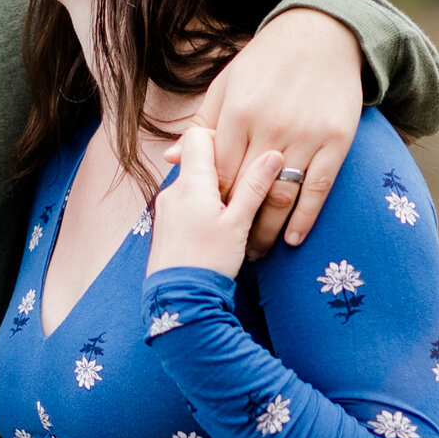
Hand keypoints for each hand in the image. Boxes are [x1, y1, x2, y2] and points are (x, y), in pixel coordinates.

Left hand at [148, 124, 286, 282]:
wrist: (178, 301)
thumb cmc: (209, 262)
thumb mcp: (238, 224)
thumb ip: (254, 187)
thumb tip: (273, 156)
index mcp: (191, 183)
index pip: (198, 136)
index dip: (221, 136)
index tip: (242, 151)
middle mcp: (173, 190)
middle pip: (197, 160)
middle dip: (224, 167)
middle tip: (246, 184)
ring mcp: (166, 207)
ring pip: (193, 183)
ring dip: (215, 189)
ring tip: (235, 211)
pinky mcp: (165, 225)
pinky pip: (185, 203)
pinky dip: (203, 206)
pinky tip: (218, 225)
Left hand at [198, 6, 363, 257]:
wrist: (321, 36)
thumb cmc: (266, 62)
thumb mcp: (226, 85)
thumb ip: (202, 125)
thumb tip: (172, 159)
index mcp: (238, 114)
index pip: (218, 173)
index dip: (212, 203)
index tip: (208, 224)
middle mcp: (270, 127)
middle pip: (246, 191)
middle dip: (236, 226)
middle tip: (231, 251)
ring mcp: (305, 136)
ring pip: (282, 196)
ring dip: (268, 231)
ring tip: (259, 252)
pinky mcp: (335, 142)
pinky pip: (318, 189)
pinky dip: (305, 218)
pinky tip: (294, 238)